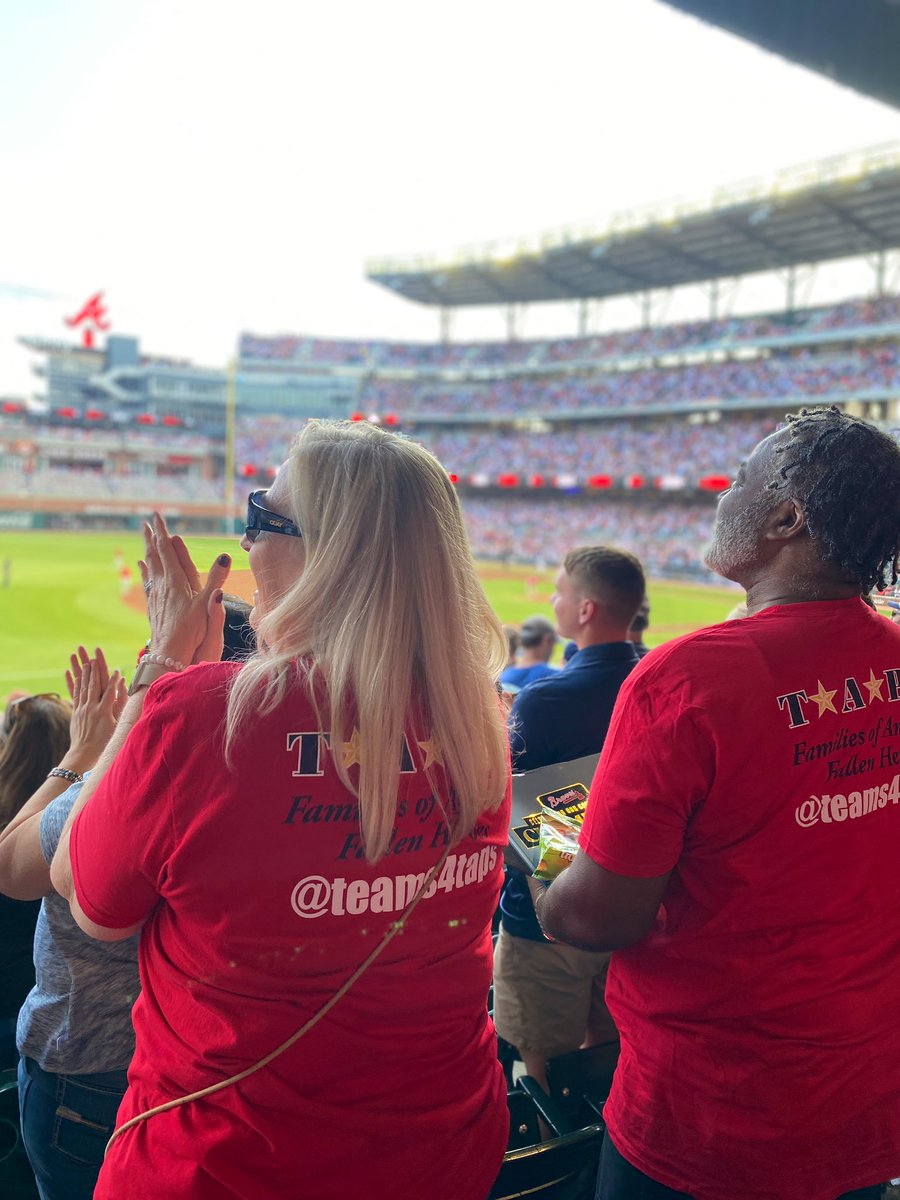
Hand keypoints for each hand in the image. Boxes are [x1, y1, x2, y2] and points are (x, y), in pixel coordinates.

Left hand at [64, 647, 126, 772]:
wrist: (84, 755)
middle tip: (93, 655)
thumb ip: (121, 708)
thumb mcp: (118, 727)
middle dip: (94, 669)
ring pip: (82, 687)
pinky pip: (74, 694)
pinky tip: (70, 674)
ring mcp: (82, 709)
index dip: (113, 680)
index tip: (117, 669)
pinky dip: (72, 683)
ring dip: (82, 672)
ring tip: (83, 660)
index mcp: (104, 711)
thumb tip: (126, 695)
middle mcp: (91, 708)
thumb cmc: (104, 743)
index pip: (109, 691)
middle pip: (93, 684)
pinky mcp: (75, 712)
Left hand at [138, 513, 231, 665]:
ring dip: (148, 551)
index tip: (157, 515)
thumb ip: (217, 580)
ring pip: (150, 568)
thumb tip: (225, 556)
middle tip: (147, 522)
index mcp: (175, 582)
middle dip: (152, 538)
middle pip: (155, 556)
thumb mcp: (207, 606)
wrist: (169, 657)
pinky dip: (145, 570)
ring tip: (145, 539)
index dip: (162, 532)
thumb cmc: (190, 633)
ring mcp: (156, 597)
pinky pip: (148, 582)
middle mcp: (162, 586)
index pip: (166, 550)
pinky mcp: (154, 608)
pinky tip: (142, 567)